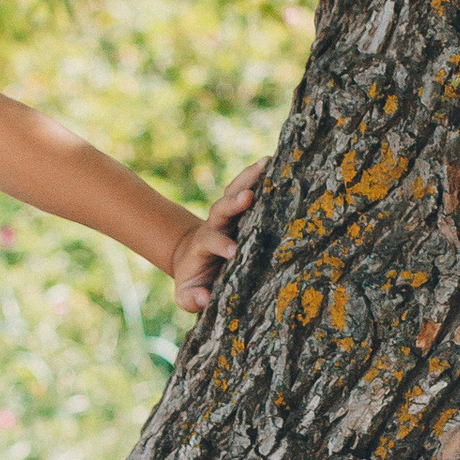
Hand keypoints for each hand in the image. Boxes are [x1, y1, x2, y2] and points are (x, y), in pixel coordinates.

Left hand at [166, 158, 265, 312]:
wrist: (191, 260)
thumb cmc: (195, 283)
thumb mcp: (187, 296)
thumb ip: (191, 299)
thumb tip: (203, 298)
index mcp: (202, 247)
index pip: (210, 242)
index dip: (220, 244)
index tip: (233, 251)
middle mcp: (214, 226)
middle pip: (220, 210)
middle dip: (233, 203)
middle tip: (248, 197)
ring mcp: (226, 215)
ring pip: (233, 192)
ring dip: (247, 179)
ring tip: (266, 164)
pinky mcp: (237, 208)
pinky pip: (244, 187)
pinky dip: (255, 175)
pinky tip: (271, 161)